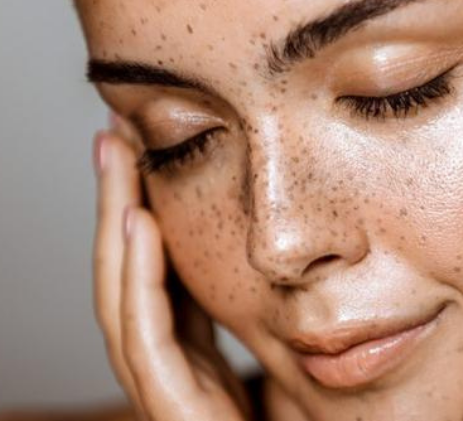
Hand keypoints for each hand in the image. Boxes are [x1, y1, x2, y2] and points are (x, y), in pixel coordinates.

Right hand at [92, 121, 249, 420]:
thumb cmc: (283, 417)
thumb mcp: (262, 346)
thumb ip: (245, 308)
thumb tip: (254, 249)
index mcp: (188, 346)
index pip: (153, 270)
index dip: (138, 210)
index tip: (138, 151)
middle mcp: (167, 359)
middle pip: (127, 272)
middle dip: (115, 202)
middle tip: (112, 136)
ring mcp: (165, 384)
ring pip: (121, 297)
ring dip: (114, 225)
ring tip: (114, 160)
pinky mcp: (175, 408)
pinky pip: (147, 339)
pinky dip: (137, 279)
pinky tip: (138, 223)